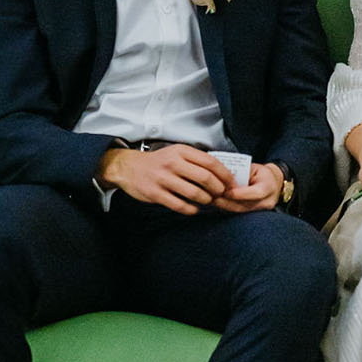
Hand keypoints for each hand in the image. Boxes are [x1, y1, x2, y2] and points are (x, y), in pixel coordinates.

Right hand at [96, 144, 234, 214]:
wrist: (129, 168)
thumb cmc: (159, 162)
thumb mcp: (177, 153)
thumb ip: (196, 161)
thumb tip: (223, 174)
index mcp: (181, 151)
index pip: (211, 162)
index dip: (225, 175)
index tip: (232, 184)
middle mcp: (172, 163)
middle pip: (205, 178)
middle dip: (218, 189)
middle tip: (221, 195)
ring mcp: (163, 179)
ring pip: (194, 193)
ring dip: (206, 200)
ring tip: (208, 201)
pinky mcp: (155, 193)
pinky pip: (179, 205)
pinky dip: (191, 210)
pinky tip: (194, 209)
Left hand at [215, 161, 283, 213]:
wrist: (274, 184)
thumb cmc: (262, 174)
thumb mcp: (254, 169)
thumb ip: (242, 173)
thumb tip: (224, 176)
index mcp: (269, 187)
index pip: (254, 193)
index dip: (238, 194)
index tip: (224, 191)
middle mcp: (267, 202)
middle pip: (244, 205)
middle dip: (226, 202)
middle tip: (212, 197)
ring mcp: (261, 210)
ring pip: (239, 211)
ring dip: (224, 206)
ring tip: (211, 201)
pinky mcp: (253, 214)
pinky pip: (238, 212)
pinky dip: (226, 208)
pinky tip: (216, 204)